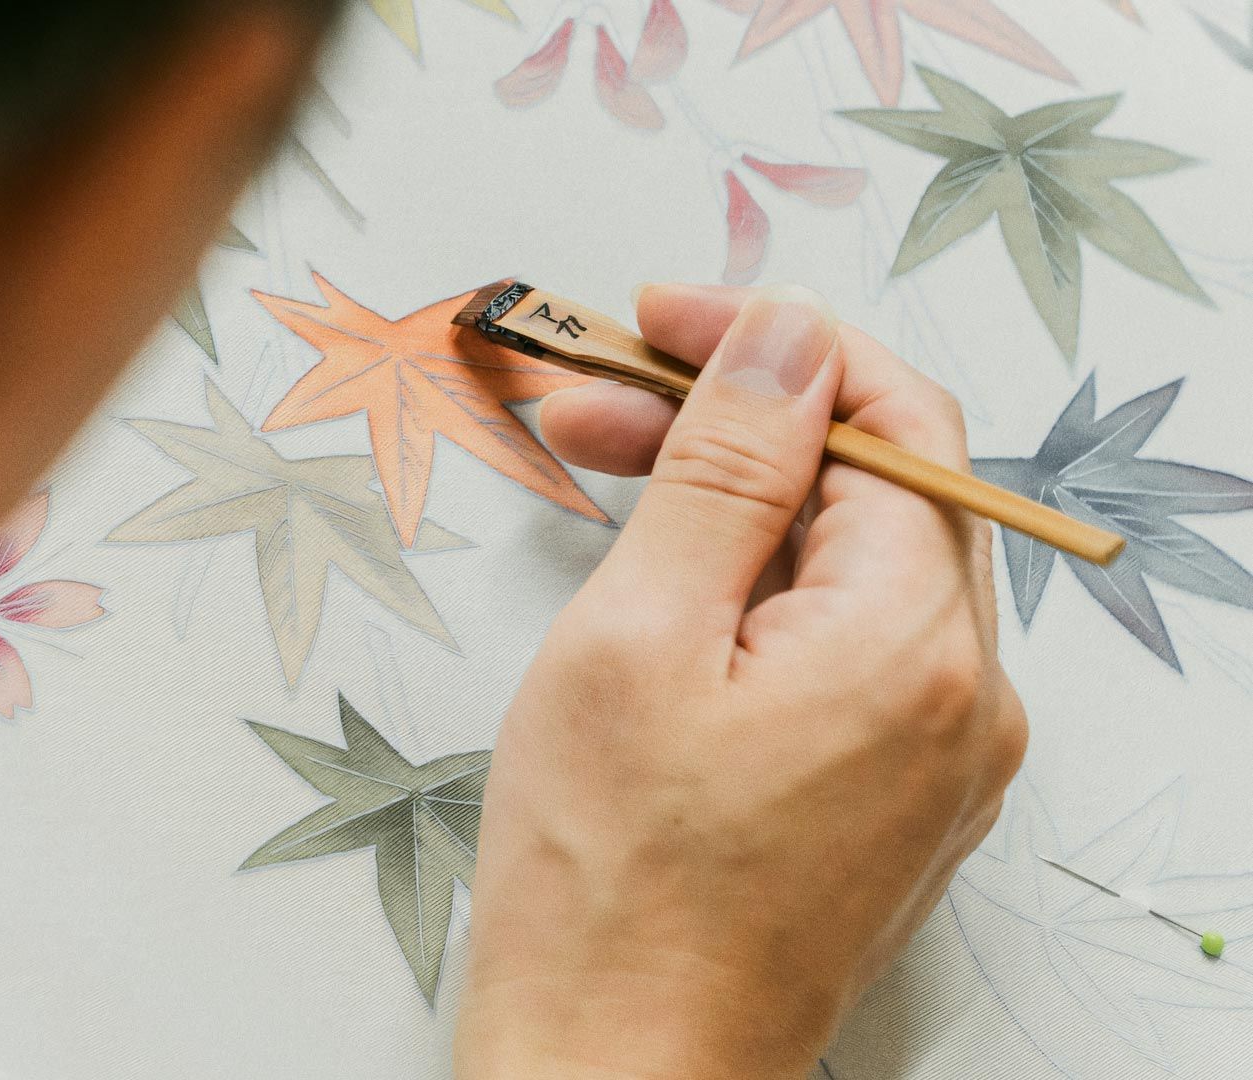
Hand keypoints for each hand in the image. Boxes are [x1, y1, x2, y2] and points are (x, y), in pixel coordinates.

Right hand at [454, 284, 1025, 1079]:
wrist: (619, 1073)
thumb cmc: (608, 883)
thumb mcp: (638, 634)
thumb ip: (727, 467)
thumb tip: (785, 335)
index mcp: (916, 644)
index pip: (888, 418)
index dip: (770, 346)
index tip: (657, 320)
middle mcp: (963, 697)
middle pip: (868, 489)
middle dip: (730, 424)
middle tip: (593, 408)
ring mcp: (938, 754)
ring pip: (847, 566)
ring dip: (734, 505)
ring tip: (605, 486)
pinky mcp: (893, 792)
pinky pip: (842, 644)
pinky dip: (757, 590)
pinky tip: (667, 583)